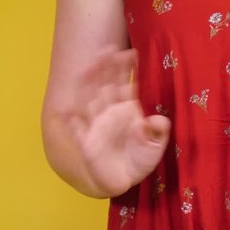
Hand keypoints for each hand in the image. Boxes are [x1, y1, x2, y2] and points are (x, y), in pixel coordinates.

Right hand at [66, 45, 170, 197]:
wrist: (125, 180)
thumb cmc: (141, 159)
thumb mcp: (156, 145)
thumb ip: (158, 131)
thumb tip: (159, 120)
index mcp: (127, 109)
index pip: (126, 84)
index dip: (127, 69)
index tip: (131, 52)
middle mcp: (110, 113)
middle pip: (106, 86)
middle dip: (106, 68)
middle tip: (109, 49)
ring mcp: (97, 126)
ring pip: (90, 100)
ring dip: (89, 85)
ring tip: (89, 68)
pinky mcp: (87, 143)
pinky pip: (78, 132)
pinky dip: (74, 124)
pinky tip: (70, 115)